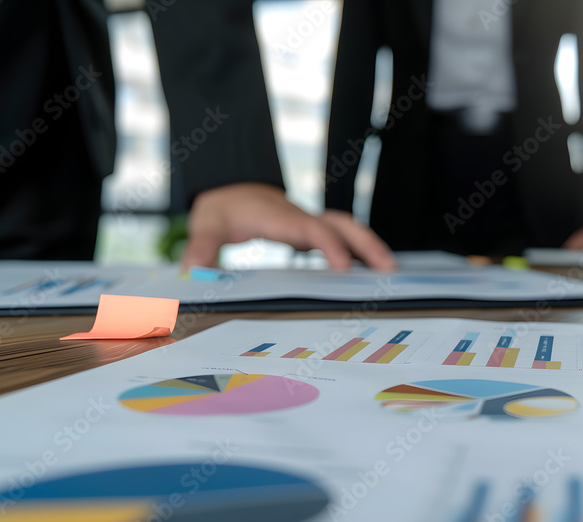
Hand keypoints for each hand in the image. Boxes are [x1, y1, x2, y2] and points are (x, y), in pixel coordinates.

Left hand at [181, 183, 396, 270]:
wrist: (231, 188)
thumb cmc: (223, 208)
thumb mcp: (206, 224)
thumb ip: (201, 248)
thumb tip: (193, 272)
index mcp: (280, 217)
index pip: (312, 230)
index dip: (329, 246)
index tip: (343, 267)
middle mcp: (301, 218)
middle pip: (342, 225)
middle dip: (366, 245)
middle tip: (387, 269)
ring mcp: (310, 223)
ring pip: (348, 229)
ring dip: (370, 247)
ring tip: (388, 270)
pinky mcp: (313, 230)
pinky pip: (342, 236)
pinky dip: (360, 249)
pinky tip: (371, 268)